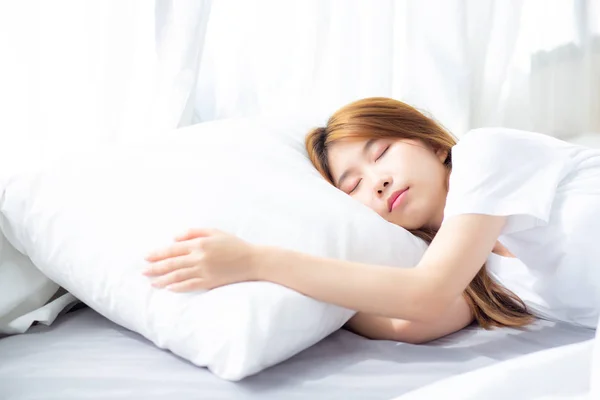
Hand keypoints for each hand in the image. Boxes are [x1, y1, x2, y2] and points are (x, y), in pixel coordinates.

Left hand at [143, 228, 258, 291]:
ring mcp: (204, 271)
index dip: (157, 254)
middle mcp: (199, 257)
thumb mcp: (214, 232)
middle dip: (155, 268)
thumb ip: (193, 232)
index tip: (146, 257)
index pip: (172, 249)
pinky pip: (190, 285)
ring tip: (152, 282)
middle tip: (143, 272)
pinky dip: (178, 287)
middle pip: (171, 264)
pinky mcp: (210, 282)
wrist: (252, 260)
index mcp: (199, 244)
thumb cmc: (234, 244)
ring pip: (177, 276)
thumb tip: (174, 238)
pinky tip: (169, 288)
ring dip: (162, 279)